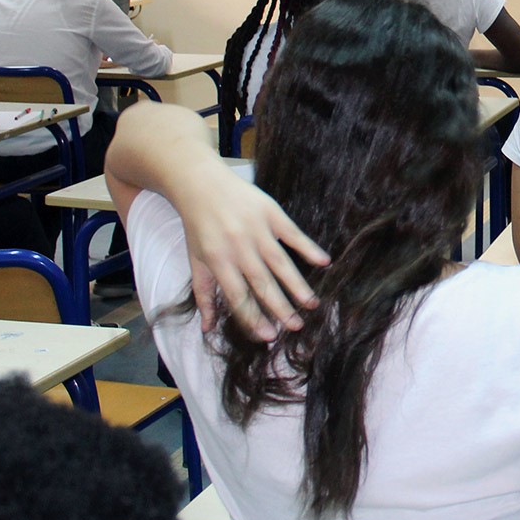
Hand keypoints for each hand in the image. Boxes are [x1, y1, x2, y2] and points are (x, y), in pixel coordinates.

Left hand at [119, 102, 331, 337]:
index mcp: (218, 262)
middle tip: (297, 327)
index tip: (268, 336)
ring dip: (297, 285)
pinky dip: (308, 248)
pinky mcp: (270, 212)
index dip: (253, 317)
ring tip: (312, 303)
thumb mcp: (196, 261)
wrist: (200, 183)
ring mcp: (256, 229)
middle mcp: (238, 248)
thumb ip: (204, 295)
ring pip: (280, 263)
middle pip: (262, 283)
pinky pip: (293, 234)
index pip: (238, 297)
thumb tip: (207, 329)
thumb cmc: (197, 225)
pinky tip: (323, 262)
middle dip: (280, 308)